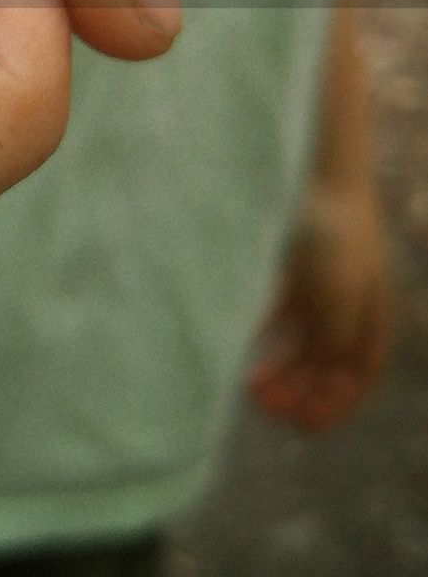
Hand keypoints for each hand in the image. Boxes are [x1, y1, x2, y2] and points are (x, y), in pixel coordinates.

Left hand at [248, 184, 391, 430]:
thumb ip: (337, 335)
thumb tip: (329, 373)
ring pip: (300, 347)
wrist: (329, 195)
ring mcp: (323, 301)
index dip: (334, 406)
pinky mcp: (298, 282)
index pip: (355, 380)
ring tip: (253, 389)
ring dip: (281, 370)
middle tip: (269, 413)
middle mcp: (348, 319)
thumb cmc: (343, 247)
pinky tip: (251, 352)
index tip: (306, 426)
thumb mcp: (343, 297)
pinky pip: (283, 318)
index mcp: (371, 327)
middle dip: (299, 393)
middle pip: (324, 367)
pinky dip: (269, 337)